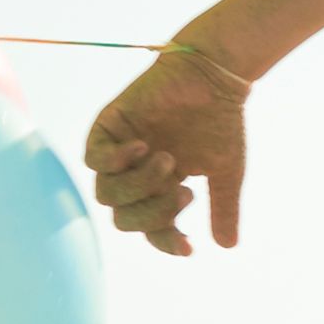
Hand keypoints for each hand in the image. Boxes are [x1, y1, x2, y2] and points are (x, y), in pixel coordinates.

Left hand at [87, 43, 252, 255]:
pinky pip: (94, 158)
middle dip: (153, 213)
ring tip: (168, 160)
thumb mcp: (225, 172)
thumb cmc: (221, 121)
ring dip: (138, 185)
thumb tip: (228, 247)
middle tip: (185, 193)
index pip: (152, 228)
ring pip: (106, 193)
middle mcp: (135, 175)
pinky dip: (115, 160)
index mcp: (159, 189)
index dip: (167, 241)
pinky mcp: (109, 127)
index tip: (189, 247)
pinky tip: (141, 147)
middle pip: (124, 217)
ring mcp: (119, 152)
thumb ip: (222, 208)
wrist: (215, 77)